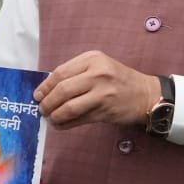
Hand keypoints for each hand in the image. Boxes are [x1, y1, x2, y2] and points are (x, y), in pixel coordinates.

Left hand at [35, 51, 157, 129]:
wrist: (145, 94)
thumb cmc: (118, 80)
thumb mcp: (98, 66)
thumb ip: (75, 73)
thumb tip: (47, 89)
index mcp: (92, 59)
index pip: (60, 73)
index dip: (45, 86)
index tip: (37, 95)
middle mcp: (98, 74)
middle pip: (62, 90)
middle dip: (47, 102)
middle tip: (42, 109)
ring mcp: (103, 93)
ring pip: (69, 107)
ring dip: (55, 115)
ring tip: (50, 118)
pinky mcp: (105, 111)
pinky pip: (79, 119)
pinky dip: (65, 124)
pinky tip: (60, 124)